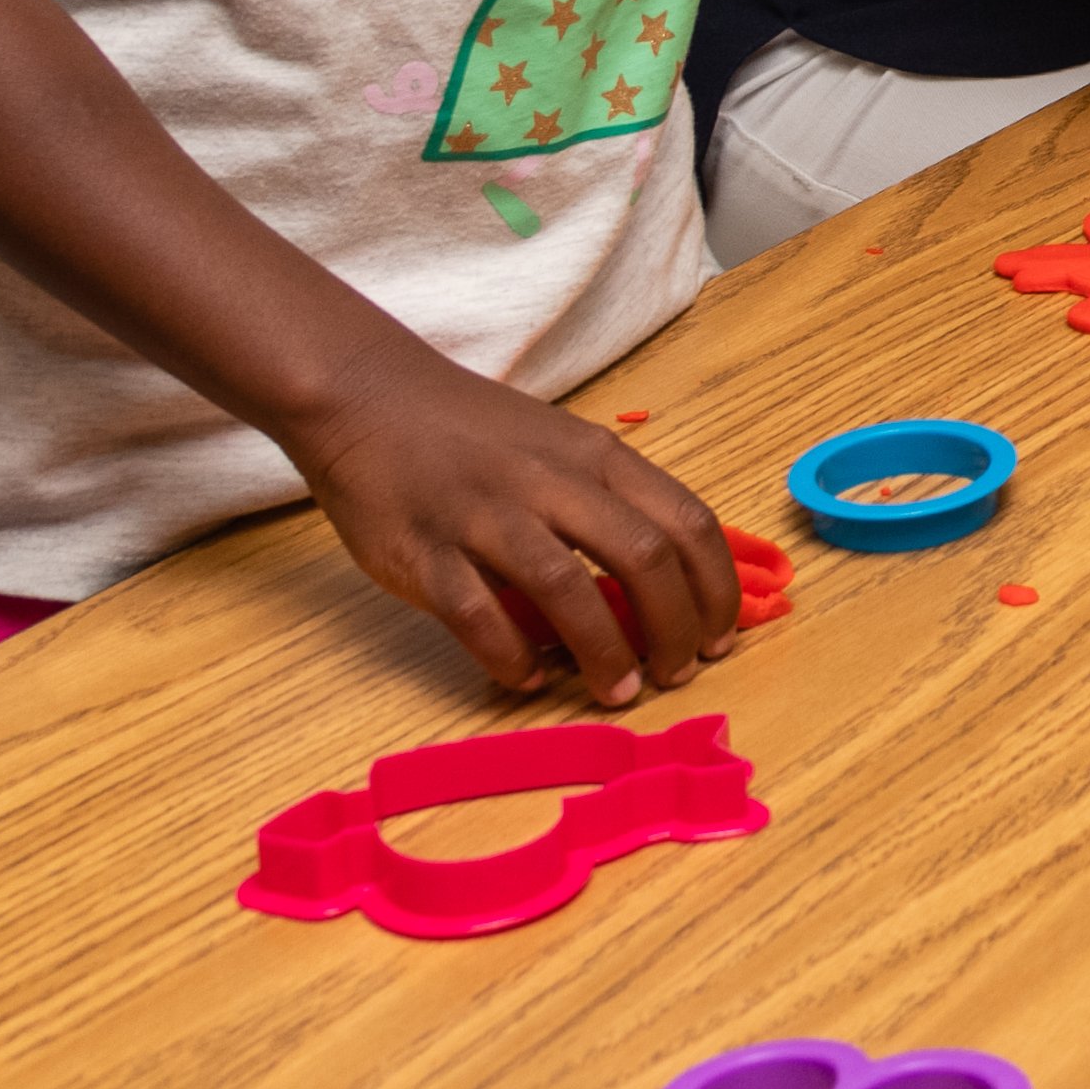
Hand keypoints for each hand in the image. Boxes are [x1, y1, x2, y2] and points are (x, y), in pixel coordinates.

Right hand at [278, 345, 746, 701]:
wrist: (368, 396)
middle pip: (643, 556)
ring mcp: (486, 516)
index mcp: (596, 456)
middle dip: (674, 627)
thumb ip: (606, 504)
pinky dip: (508, 655)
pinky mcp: (424, 552)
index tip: (720, 637)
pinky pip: (476, 614)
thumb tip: (657, 589)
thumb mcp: (561, 447)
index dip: (715, 588)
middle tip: (677, 673)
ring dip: (603, 651)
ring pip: (565, 588)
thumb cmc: (475, 432)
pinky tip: (525, 678)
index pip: (687, 522)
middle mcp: (551, 482)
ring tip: (619, 692)